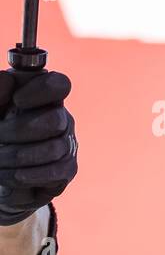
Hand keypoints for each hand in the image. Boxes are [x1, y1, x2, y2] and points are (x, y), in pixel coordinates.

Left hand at [0, 71, 76, 225]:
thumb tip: (7, 79)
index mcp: (42, 97)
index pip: (59, 84)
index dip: (41, 91)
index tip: (17, 101)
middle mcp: (60, 117)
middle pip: (55, 120)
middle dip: (19, 131)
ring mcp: (67, 143)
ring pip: (53, 149)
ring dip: (18, 157)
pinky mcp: (67, 168)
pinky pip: (56, 172)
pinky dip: (29, 175)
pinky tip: (11, 175)